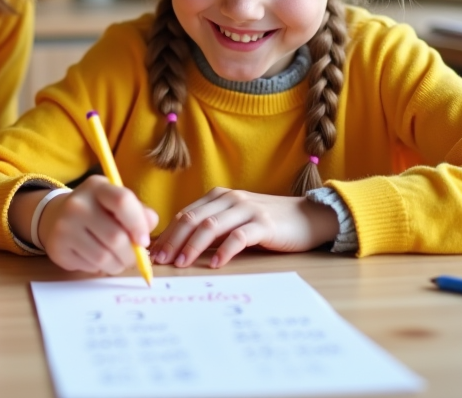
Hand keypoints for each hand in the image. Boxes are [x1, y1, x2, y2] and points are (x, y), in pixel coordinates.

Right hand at [37, 175, 158, 274]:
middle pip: (116, 237)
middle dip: (131, 254)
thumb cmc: (97, 210)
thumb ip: (138, 212)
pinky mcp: (58, 249)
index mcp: (97, 187)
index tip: (144, 240)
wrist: (56, 217)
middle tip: (133, 258)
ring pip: (104, 258)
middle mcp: (77, 204)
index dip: (138, 224)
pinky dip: (100, 268)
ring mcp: (65, 227)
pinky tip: (97, 258)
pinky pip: (89, 267)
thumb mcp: (116, 202)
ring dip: (117, 265)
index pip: (122, 200)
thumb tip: (148, 229)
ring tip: (117, 259)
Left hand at [151, 189, 338, 268]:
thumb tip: (179, 247)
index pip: (185, 215)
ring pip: (210, 227)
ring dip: (192, 246)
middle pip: (192, 219)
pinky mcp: (264, 224)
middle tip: (160, 261)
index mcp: (218, 196)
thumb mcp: (235, 220)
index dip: (167, 234)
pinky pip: (238, 237)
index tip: (152, 253)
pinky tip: (214, 264)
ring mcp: (247, 209)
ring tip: (181, 263)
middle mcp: (230, 199)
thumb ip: (212, 228)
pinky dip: (223, 251)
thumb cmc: (268, 222)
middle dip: (172, 240)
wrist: (309, 216)